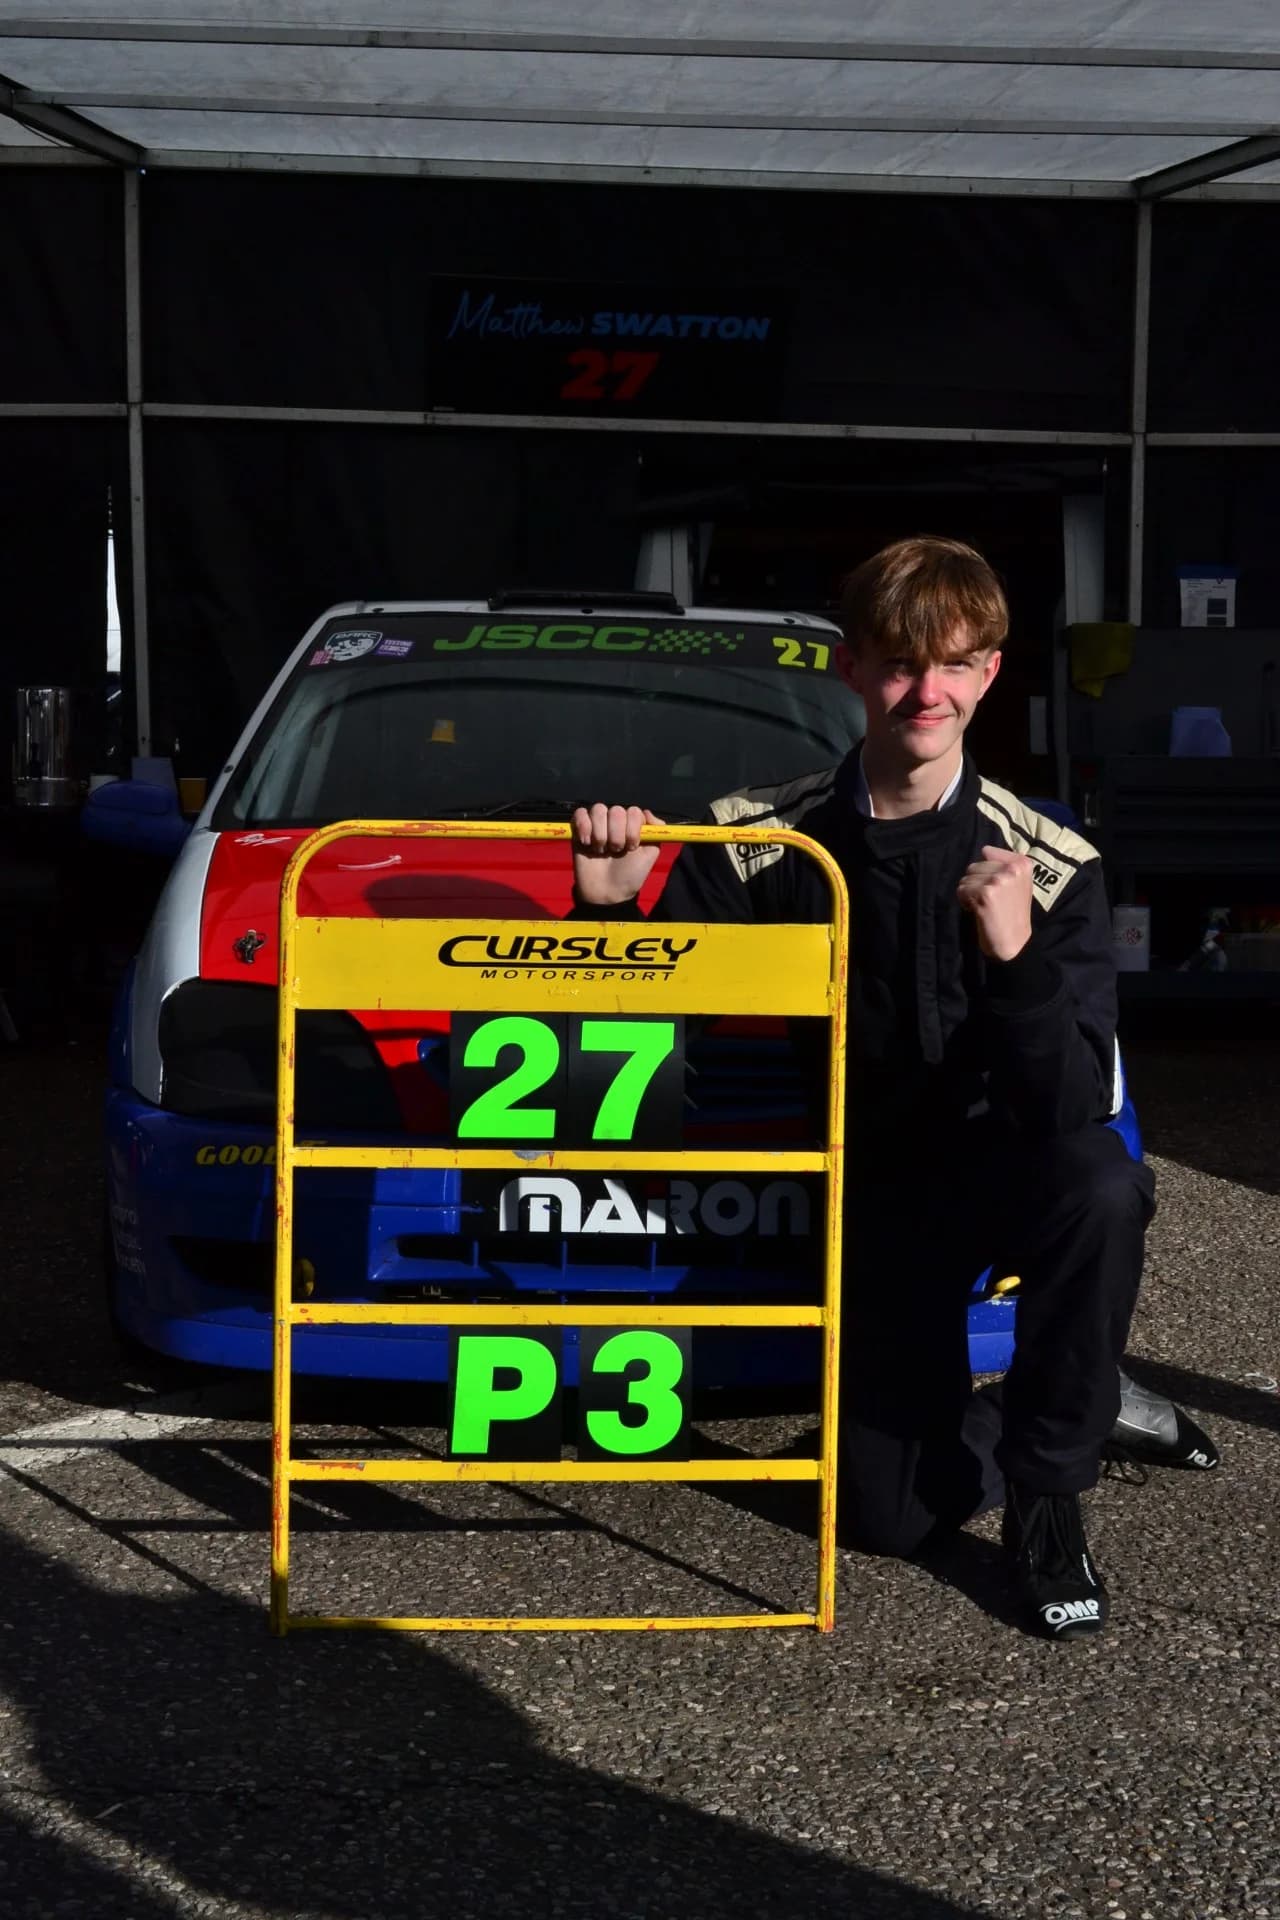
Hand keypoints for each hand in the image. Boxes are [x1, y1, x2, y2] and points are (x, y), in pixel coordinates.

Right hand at [571, 803, 664, 906]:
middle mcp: (615, 821)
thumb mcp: (650, 854)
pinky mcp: (578, 828)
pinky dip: (583, 826)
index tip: (631, 847)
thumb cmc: (630, 875)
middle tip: (615, 851)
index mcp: (633, 824)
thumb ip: (656, 831)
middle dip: (616, 835)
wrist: (607, 892)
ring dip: (600, 834)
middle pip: (616, 811)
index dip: (632, 830)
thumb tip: (647, 812)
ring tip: (600, 851)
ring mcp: (597, 823)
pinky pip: (580, 813)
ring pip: (598, 810)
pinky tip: (587, 843)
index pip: (634, 811)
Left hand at [956, 844, 1033, 960]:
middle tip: (989, 900)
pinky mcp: (985, 893)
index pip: (988, 853)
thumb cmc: (1012, 913)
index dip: (986, 872)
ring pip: (966, 878)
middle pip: (974, 865)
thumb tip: (985, 849)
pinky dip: (965, 902)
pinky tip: (978, 911)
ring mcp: (999, 880)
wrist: (1014, 942)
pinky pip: (961, 890)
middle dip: (976, 883)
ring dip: (970, 893)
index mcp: (1023, 864)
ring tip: (984, 906)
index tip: (997, 888)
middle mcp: (1013, 869)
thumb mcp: (1017, 884)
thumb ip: (1003, 865)